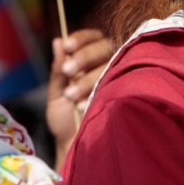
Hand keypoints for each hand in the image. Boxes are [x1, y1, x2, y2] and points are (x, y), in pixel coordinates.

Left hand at [46, 28, 111, 164]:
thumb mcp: (56, 93)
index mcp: (90, 61)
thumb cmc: (65, 120)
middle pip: (105, 47)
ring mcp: (120, 78)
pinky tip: (83, 106)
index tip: (67, 47)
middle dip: (85, 56)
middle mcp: (108, 65)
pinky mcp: (127, 94)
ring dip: (88, 78)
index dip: (81, 39)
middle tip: (68, 71)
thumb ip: (58, 69)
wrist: (74, 147)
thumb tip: (58, 41)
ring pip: (111, 65)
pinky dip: (98, 93)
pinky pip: (119, 84)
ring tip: (70, 96)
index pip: (92, 37)